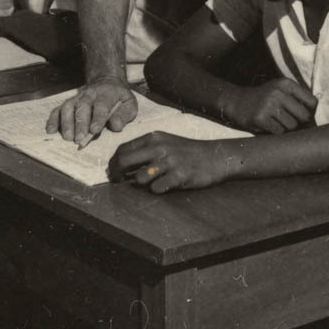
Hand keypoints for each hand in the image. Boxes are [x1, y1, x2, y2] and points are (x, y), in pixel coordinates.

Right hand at [45, 78, 137, 147]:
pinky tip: (51, 130)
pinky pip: (58, 109)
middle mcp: (90, 94)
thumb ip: (124, 115)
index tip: (95, 130)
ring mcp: (77, 97)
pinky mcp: (68, 103)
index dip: (98, 117)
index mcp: (107, 93)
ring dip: (66, 122)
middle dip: (80, 123)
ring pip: (68, 107)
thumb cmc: (118, 99)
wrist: (107, 82)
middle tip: (79, 138)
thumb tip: (116, 125)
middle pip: (83, 106)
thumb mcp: (129, 104)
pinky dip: (53, 119)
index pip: (101, 104)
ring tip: (67, 137)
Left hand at [108, 132, 233, 192]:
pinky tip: (164, 186)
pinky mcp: (180, 175)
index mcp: (153, 137)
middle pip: (124, 161)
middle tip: (118, 182)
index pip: (123, 149)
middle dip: (117, 174)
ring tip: (149, 182)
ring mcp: (170, 161)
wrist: (214, 156)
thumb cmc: (186, 152)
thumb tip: (121, 163)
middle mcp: (159, 147)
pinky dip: (157, 190)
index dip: (113, 162)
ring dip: (140, 184)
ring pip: (140, 177)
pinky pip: (157, 188)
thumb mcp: (165, 143)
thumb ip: (145, 149)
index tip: (113, 172)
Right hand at [223, 78, 315, 133]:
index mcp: (286, 83)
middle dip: (300, 123)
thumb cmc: (264, 100)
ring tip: (275, 122)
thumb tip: (315, 122)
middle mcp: (278, 92)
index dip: (311, 113)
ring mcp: (268, 105)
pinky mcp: (260, 118)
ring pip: (292, 126)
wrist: (236, 102)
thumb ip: (298, 101)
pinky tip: (267, 125)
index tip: (302, 116)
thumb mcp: (280, 91)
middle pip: (304, 116)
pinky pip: (279, 132)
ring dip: (286, 128)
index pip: (312, 102)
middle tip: (289, 122)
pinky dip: (276, 132)